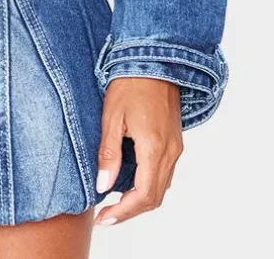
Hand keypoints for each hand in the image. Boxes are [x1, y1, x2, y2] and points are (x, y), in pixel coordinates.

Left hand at [93, 76, 183, 226]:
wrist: (155, 59)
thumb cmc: (130, 83)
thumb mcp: (112, 117)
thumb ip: (109, 154)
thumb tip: (103, 185)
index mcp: (154, 147)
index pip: (143, 195)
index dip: (123, 212)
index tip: (104, 218)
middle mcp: (170, 152)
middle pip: (155, 198)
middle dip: (130, 211)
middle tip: (106, 216)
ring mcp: (176, 147)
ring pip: (162, 188)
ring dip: (140, 201)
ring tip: (114, 203)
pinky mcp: (175, 141)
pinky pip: (165, 174)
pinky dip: (148, 186)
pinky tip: (129, 182)